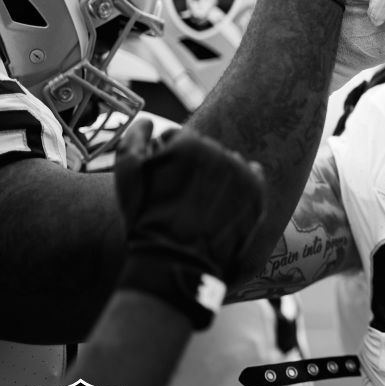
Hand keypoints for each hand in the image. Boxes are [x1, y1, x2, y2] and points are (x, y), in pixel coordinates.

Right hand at [114, 120, 265, 284]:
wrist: (175, 263)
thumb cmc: (145, 220)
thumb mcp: (126, 177)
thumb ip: (134, 140)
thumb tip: (149, 122)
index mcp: (189, 143)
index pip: (179, 138)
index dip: (167, 159)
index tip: (163, 181)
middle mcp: (220, 153)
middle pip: (205, 150)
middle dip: (193, 167)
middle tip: (180, 195)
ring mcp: (242, 173)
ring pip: (228, 163)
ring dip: (217, 175)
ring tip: (201, 203)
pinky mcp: (257, 193)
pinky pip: (251, 176)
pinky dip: (239, 184)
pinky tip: (223, 201)